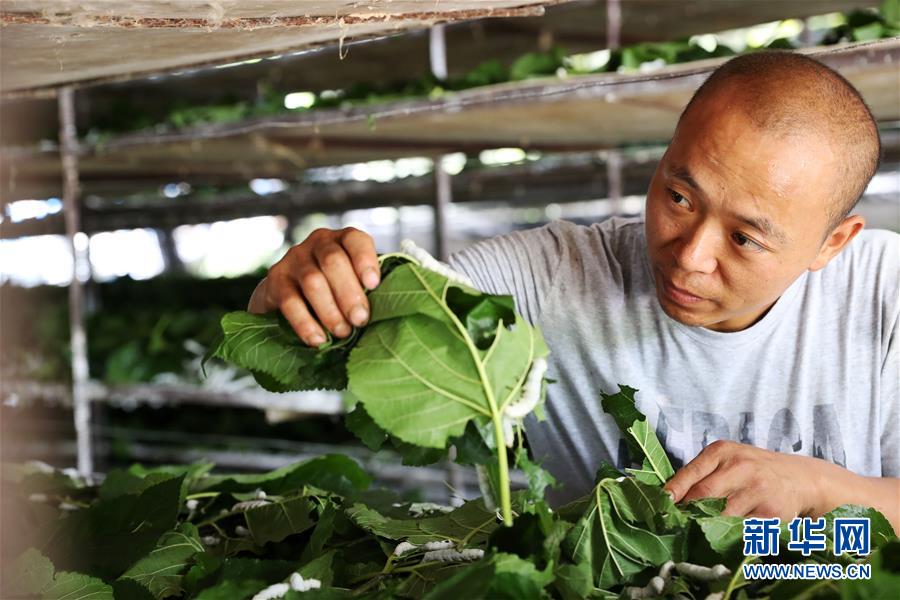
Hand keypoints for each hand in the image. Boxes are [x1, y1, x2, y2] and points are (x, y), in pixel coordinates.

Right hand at [248, 227, 379, 345]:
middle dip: (349, 293)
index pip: (355, 240)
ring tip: (342, 332)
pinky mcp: (276, 279)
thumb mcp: (353, 281)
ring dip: (329, 310)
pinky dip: (305, 323)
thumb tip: (389, 310)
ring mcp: (294, 258)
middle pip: (333, 261)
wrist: (289, 291)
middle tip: (360, 319)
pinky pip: (290, 301)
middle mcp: (318, 243)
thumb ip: (367, 288)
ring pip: (312, 281)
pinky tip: (317, 339)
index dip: (365, 260)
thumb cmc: (334, 288)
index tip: (373, 284)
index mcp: (342, 240)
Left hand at [663, 440, 824, 520]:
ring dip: (705, 527)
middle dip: (687, 513)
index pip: (690, 473)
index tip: (660, 505)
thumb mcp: (727, 459)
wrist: (800, 478)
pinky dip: (728, 536)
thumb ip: (701, 473)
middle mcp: (739, 468)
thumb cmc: (753, 469)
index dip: (673, 491)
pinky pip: (742, 529)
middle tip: (674, 525)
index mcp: (722, 452)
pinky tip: (721, 539)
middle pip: (703, 495)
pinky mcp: (770, 513)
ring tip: (694, 533)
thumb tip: (669, 498)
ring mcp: (756, 491)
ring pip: (721, 516)